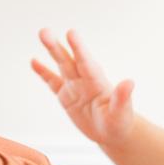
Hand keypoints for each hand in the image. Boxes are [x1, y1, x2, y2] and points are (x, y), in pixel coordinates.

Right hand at [31, 28, 135, 146]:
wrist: (113, 132)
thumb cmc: (120, 123)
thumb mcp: (122, 112)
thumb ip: (122, 97)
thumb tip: (130, 82)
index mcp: (97, 82)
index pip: (86, 63)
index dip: (78, 49)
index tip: (71, 33)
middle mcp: (85, 80)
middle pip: (69, 60)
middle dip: (57, 47)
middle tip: (45, 31)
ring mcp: (75, 86)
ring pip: (61, 65)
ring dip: (52, 50)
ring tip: (42, 34)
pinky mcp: (66, 96)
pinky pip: (53, 82)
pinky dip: (43, 72)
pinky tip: (34, 61)